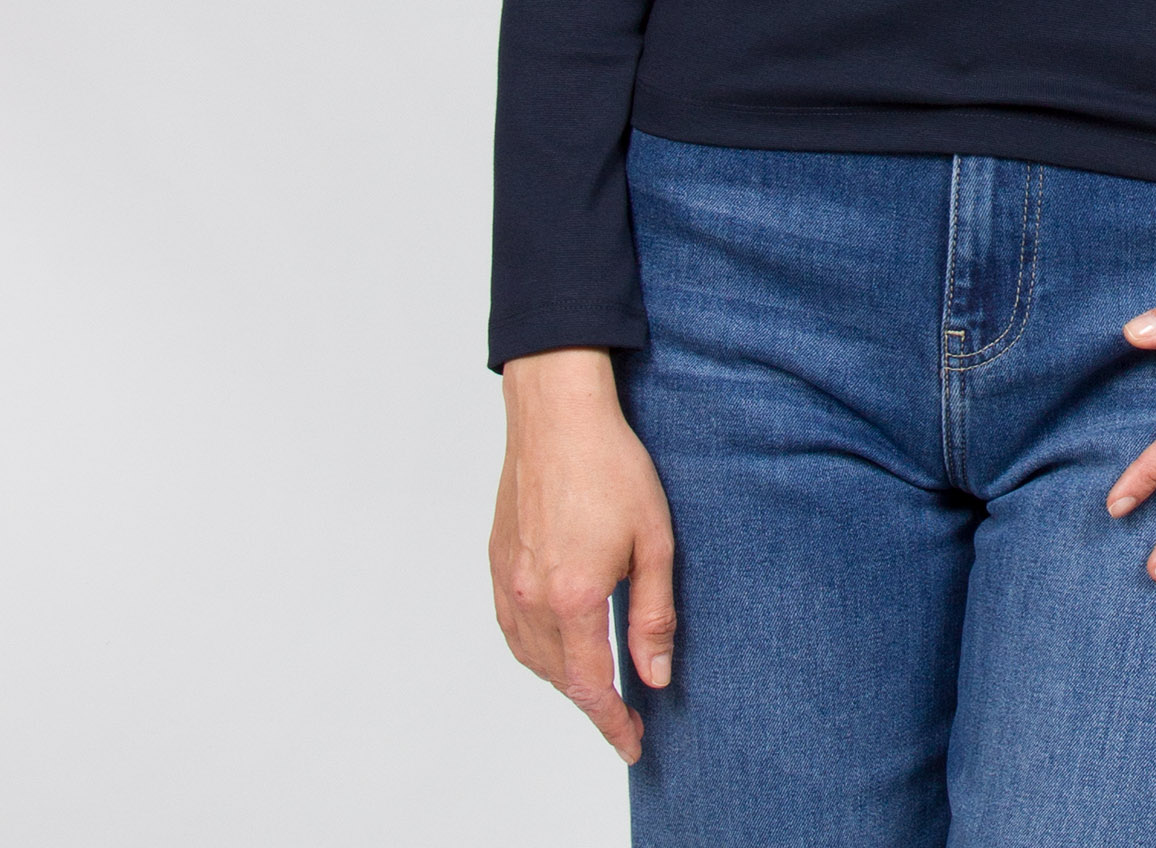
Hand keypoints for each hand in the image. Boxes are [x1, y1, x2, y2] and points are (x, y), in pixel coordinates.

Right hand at [489, 348, 676, 762]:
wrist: (557, 413)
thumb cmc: (611, 464)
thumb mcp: (654, 539)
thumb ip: (653, 613)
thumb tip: (655, 674)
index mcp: (573, 597)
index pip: (591, 685)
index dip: (612, 722)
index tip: (632, 744)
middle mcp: (532, 597)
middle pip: (559, 677)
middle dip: (592, 704)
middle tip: (624, 717)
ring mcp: (509, 579)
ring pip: (531, 657)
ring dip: (562, 679)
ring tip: (595, 684)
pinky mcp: (498, 560)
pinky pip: (511, 627)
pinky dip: (533, 650)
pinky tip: (554, 645)